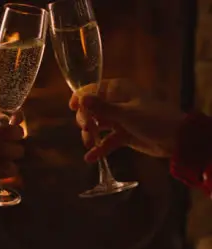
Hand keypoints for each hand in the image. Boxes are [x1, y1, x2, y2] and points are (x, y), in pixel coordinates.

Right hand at [69, 79, 184, 162]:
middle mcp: (117, 102)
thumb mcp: (126, 114)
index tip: (72, 108)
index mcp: (118, 90)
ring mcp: (120, 119)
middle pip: (91, 109)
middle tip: (87, 129)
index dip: (80, 97)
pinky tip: (90, 158)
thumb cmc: (154, 119)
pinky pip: (106, 141)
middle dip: (85, 119)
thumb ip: (102, 108)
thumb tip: (81, 101)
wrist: (177, 140)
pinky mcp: (123, 135)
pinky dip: (99, 149)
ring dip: (90, 135)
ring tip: (89, 145)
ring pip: (97, 125)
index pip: (92, 88)